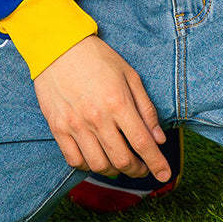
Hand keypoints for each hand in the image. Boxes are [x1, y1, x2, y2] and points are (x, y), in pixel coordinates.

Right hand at [33, 35, 170, 180]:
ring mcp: (75, 125)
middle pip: (122, 160)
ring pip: (99, 165)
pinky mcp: (57, 128)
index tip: (165, 175)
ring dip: (115, 170)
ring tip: (121, 163)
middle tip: (142, 167)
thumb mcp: (129, 76)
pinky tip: (97, 158)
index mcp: (118, 102)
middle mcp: (97, 118)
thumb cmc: (97, 58)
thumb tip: (159, 139)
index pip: (143, 143)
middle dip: (138, 170)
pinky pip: (74, 159)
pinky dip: (89, 166)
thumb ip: (146, 109)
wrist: (58, 46)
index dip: (157, 163)